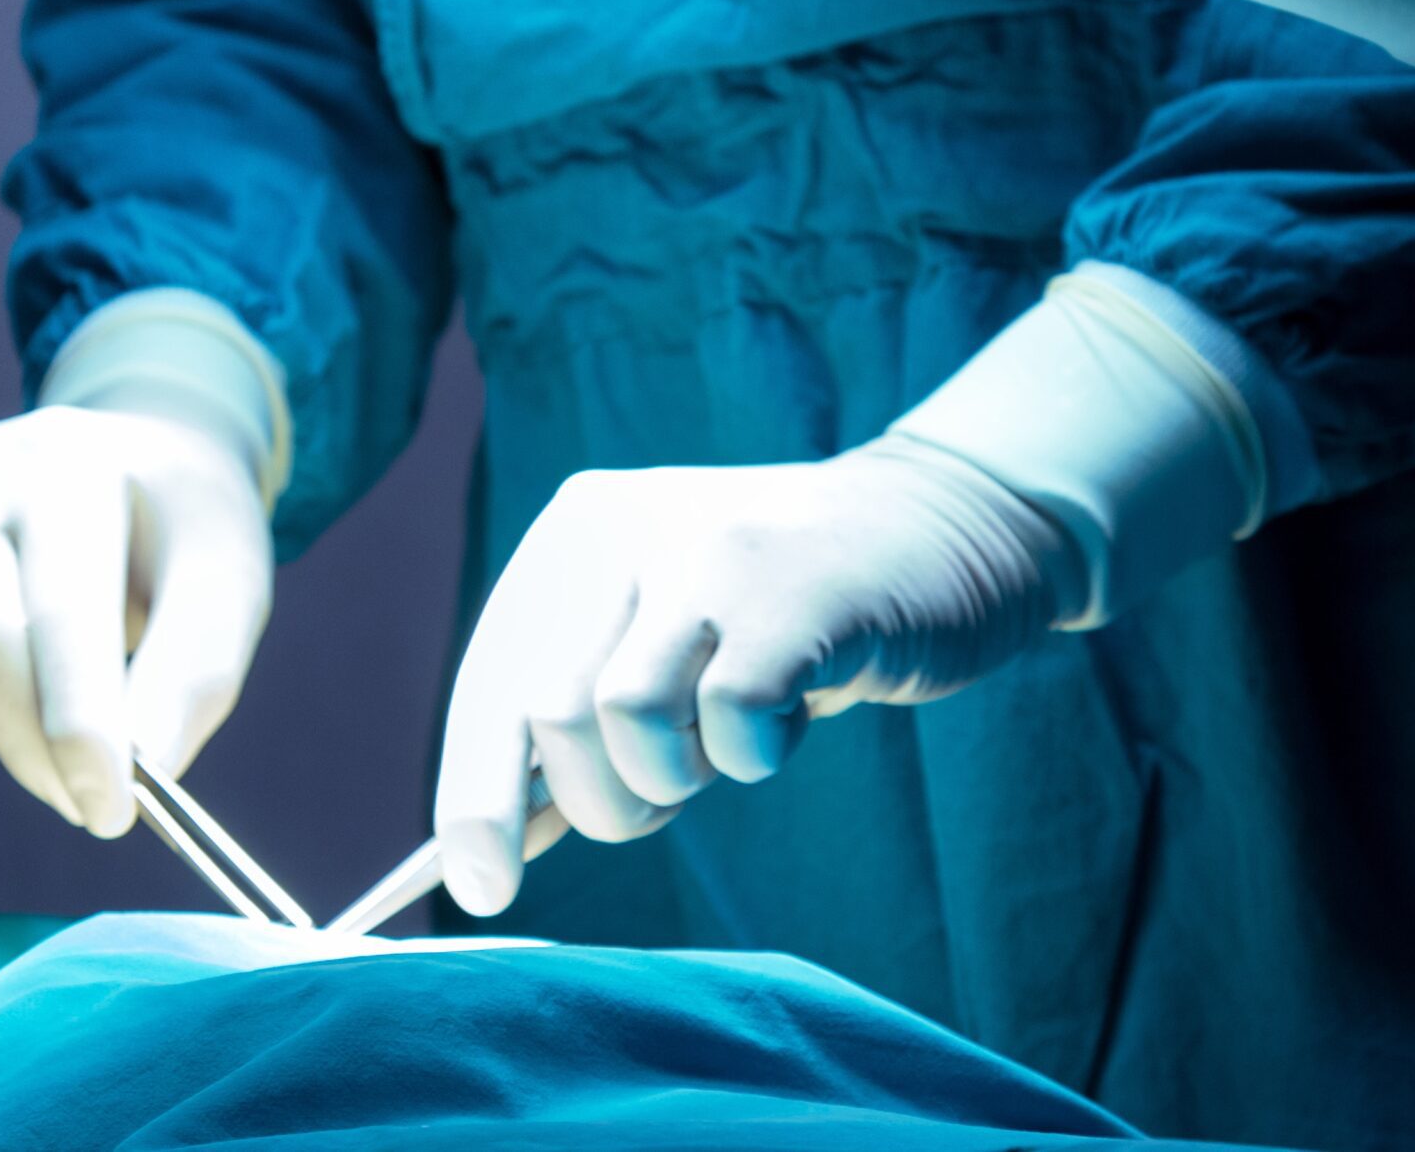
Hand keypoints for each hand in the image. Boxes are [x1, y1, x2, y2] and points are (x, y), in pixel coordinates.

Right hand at [0, 406, 273, 837]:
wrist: (131, 464)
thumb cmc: (180, 537)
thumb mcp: (228, 585)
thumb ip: (195, 674)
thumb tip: (147, 769)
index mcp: (75, 468)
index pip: (61, 610)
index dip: (80, 724)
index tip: (109, 812)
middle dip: (25, 742)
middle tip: (81, 801)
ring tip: (25, 723)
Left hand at [432, 436, 1074, 915]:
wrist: (940, 527)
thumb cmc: (781, 617)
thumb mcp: (659, 645)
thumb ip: (576, 725)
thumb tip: (483, 855)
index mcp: (572, 534)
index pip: (488, 689)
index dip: (474, 801)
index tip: (482, 890)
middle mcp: (622, 525)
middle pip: (547, 717)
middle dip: (604, 800)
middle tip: (674, 792)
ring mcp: (708, 550)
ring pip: (624, 719)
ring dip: (679, 777)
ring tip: (732, 743)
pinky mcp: (794, 589)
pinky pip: (732, 722)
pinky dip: (757, 754)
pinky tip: (792, 715)